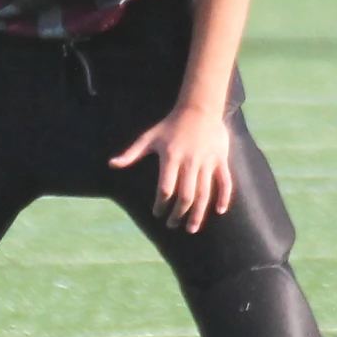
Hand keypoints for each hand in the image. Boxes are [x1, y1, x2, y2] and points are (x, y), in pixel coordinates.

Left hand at [109, 104, 233, 233]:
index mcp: (171, 158)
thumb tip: (111, 164)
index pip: (165, 189)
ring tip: (191, 228)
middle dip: (178, 214)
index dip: (161, 205)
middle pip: (185, 196)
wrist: (199, 108)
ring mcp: (207, 162)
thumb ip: (131, 154)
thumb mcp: (149, 137)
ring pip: (204, 194)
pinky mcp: (221, 160)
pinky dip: (224, 197)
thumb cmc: (171, 124)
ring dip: (198, 214)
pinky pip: (225, 182)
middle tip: (172, 224)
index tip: (157, 214)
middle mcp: (190, 162)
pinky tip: (219, 211)